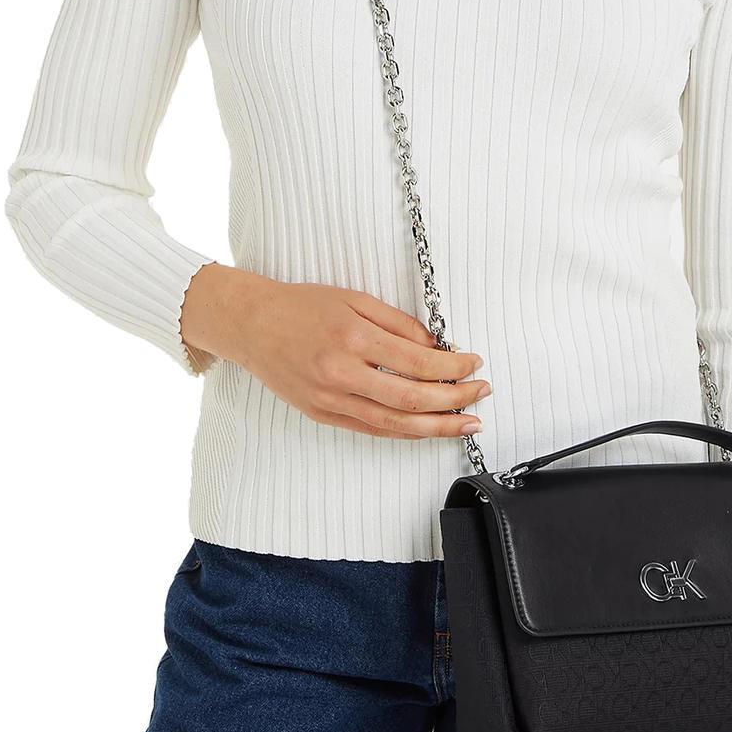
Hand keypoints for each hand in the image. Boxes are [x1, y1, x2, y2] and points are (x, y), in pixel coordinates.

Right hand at [180, 263, 490, 438]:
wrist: (250, 324)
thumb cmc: (302, 306)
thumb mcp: (355, 300)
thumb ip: (399, 325)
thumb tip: (438, 349)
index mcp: (352, 339)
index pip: (419, 362)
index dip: (454, 367)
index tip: (474, 364)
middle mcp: (341, 374)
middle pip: (413, 400)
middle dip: (455, 400)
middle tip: (481, 393)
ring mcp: (330, 400)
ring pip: (395, 425)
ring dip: (437, 427)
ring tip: (466, 423)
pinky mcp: (322, 414)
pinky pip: (372, 430)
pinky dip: (404, 432)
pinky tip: (428, 428)